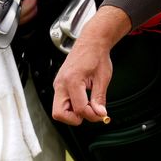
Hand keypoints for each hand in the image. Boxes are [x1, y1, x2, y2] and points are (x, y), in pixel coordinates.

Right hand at [51, 5, 129, 125]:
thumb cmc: (96, 56)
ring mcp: (58, 84)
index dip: (92, 115)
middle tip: (90, 112)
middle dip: (75, 118)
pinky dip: (71, 106)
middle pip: (59, 114)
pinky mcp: (59, 85)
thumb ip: (99, 99)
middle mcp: (61, 83)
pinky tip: (83, 99)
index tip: (102, 114)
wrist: (91, 42)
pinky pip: (61, 102)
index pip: (79, 109)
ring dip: (73, 113)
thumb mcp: (102, 78)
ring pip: (58, 110)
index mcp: (72, 80)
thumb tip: (99, 114)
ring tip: (88, 105)